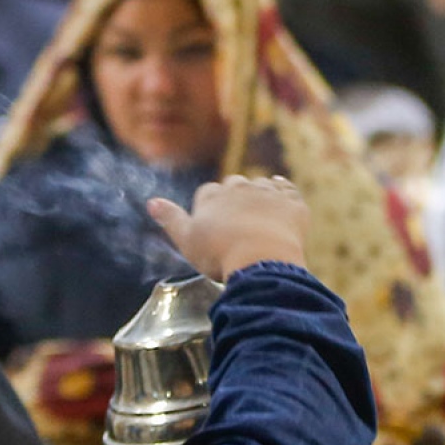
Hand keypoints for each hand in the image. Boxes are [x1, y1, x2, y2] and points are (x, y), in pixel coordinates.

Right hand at [148, 175, 308, 279]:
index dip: (210, 207)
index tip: (214, 224)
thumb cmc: (220, 254)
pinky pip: (288, 189)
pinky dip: (284, 193)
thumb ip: (170, 219)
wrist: (262, 260)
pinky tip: (283, 200)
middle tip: (238, 221)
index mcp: (213, 196)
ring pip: (261, 184)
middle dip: (235, 198)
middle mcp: (239, 188)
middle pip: (235, 185)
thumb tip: (151, 202)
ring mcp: (267, 192)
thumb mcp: (187, 240)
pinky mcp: (292, 202)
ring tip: (260, 215)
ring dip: (260, 194)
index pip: (208, 193)